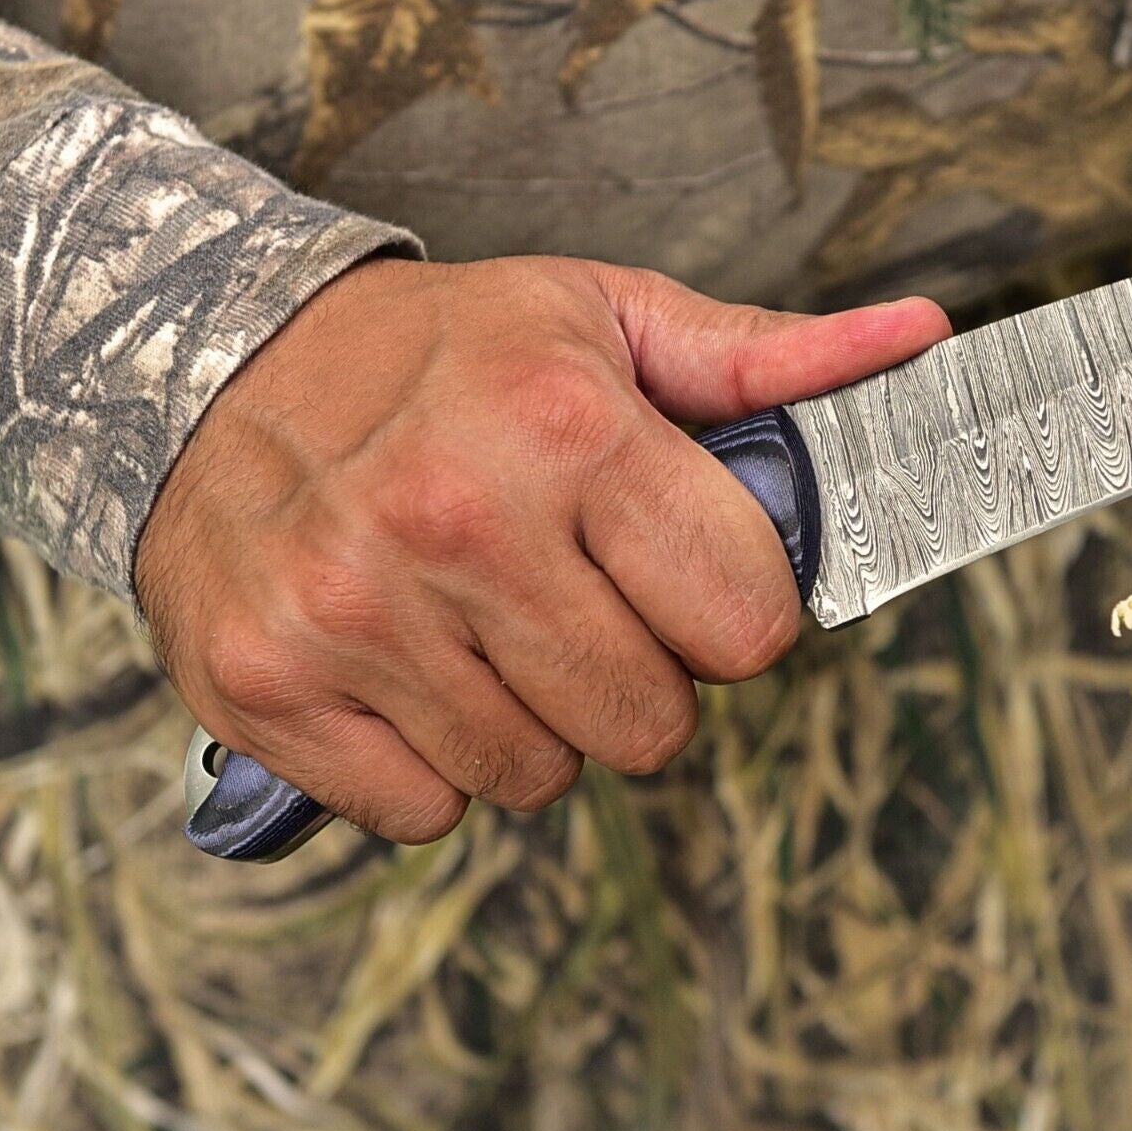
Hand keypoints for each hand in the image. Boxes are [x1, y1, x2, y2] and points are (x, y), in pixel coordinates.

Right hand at [136, 257, 948, 842]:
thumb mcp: (606, 319)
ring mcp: (356, 615)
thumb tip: (916, 339)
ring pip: (537, 779)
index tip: (685, 581)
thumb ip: (763, 356)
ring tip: (488, 626)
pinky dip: (435, 763)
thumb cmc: (442, 352)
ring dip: (536, 722)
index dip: (733, 615)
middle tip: (580, 604)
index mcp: (570, 427)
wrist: (215, 363)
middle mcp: (459, 522)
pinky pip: (424, 811)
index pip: (748, 622)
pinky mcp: (272, 689)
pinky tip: (413, 671)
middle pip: (651, 725)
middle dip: (640, 680)